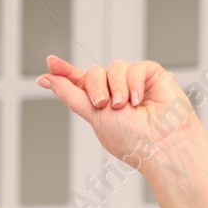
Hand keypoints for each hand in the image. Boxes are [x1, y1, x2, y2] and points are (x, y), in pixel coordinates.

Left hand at [36, 56, 203, 169]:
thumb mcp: (93, 116)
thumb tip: (47, 78)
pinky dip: (135, 84)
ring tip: (126, 106)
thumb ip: (71, 95)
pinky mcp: (152, 75)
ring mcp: (134, 83)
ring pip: (114, 67)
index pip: (80, 83)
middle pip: (94, 73)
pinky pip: (136, 67)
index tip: (49, 63)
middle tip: (103, 105)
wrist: (161, 144)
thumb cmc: (131, 140)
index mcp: (100, 105)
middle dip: (95, 87)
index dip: (64, 73)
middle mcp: (116, 92)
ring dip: (117, 88)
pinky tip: (141, 101)